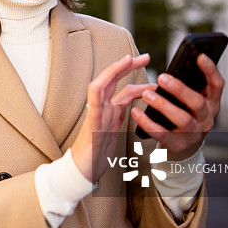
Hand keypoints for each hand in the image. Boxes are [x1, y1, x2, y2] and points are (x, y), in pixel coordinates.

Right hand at [71, 54, 155, 182]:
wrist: (83, 171)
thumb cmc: (96, 153)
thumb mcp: (113, 129)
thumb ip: (118, 113)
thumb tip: (131, 101)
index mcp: (108, 109)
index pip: (121, 85)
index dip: (132, 72)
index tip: (145, 62)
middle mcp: (101, 109)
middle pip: (111, 80)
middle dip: (127, 65)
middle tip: (145, 56)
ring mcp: (95, 116)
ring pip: (100, 87)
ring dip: (112, 72)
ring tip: (127, 61)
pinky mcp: (91, 127)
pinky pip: (92, 108)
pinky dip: (95, 94)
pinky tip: (99, 85)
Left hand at [131, 54, 224, 160]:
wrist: (183, 150)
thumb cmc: (185, 119)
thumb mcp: (192, 103)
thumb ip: (188, 87)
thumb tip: (174, 67)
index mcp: (211, 104)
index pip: (217, 85)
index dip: (210, 71)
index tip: (200, 56)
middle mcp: (206, 118)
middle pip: (197, 102)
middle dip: (180, 89)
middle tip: (161, 77)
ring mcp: (194, 133)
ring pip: (182, 118)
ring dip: (163, 105)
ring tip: (147, 94)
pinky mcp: (178, 145)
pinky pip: (162, 134)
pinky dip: (148, 123)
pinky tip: (136, 113)